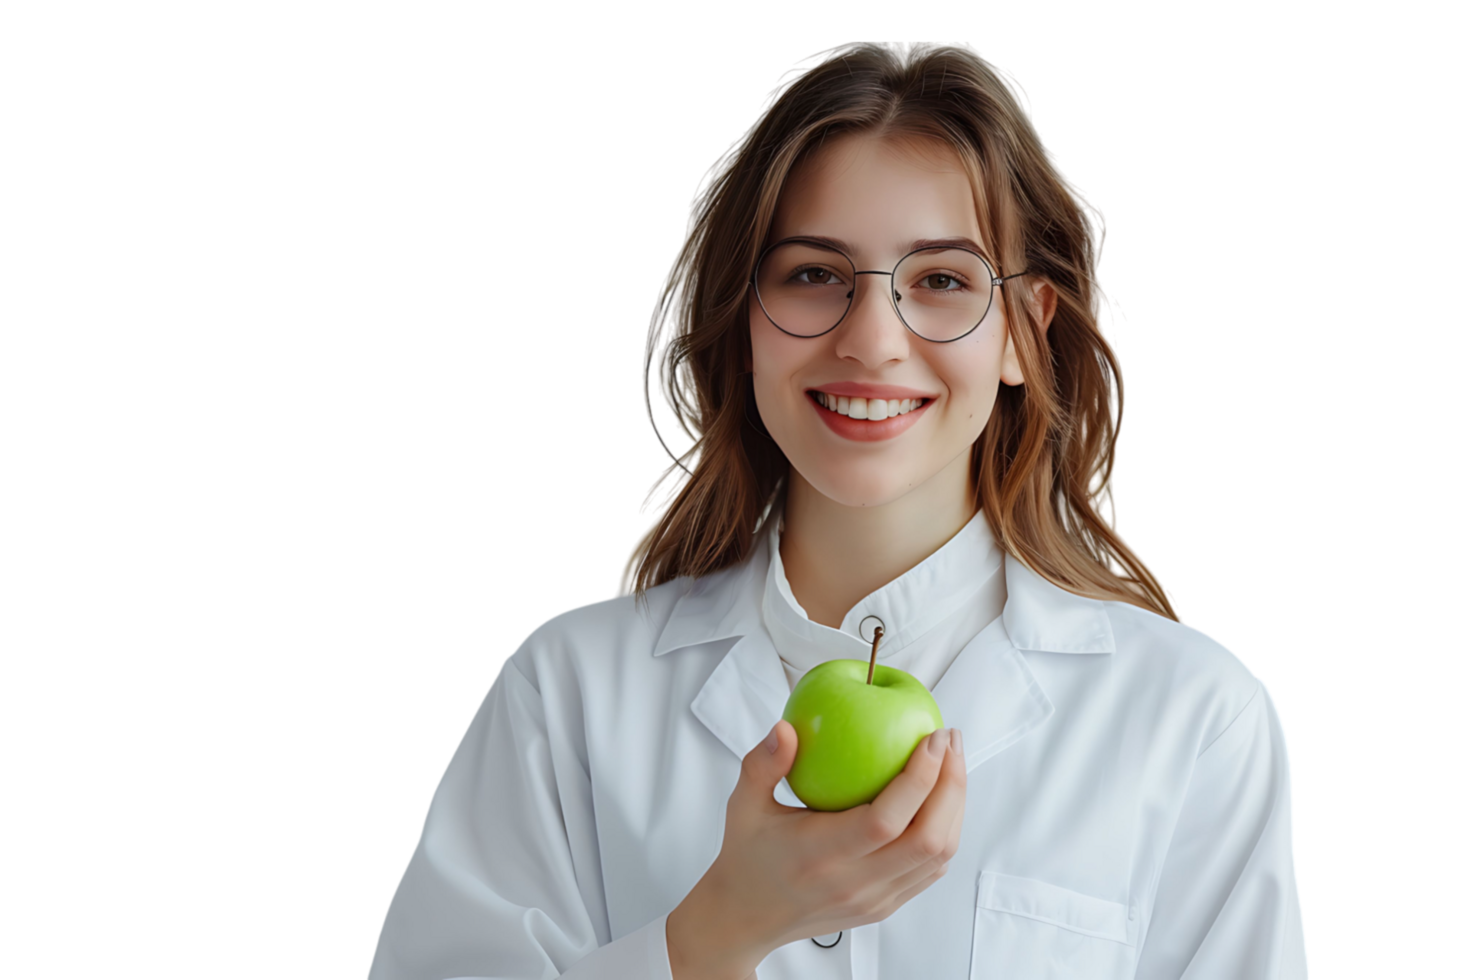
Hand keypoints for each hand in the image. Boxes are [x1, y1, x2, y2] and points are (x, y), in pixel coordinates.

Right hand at [704, 720, 965, 953]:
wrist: (747, 917)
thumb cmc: (747, 855)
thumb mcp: (743, 805)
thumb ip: (762, 764)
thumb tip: (786, 728)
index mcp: (820, 855)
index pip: (884, 821)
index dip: (918, 779)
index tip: (931, 739)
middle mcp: (853, 883)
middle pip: (928, 839)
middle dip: (951, 785)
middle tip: (949, 740)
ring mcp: (875, 899)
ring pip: (938, 856)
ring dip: (955, 806)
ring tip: (952, 762)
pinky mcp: (885, 906)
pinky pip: (930, 869)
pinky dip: (946, 830)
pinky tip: (940, 797)